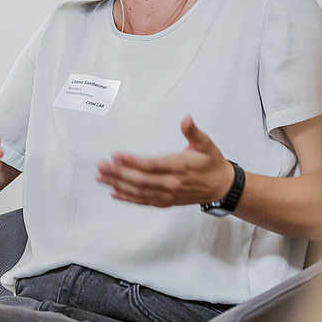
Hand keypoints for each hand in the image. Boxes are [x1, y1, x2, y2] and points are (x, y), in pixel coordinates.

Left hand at [96, 116, 233, 207]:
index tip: (115, 155)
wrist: (221, 186)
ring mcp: (168, 195)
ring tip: (101, 178)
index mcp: (180, 166)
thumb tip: (186, 119)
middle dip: (118, 174)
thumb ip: (193, 131)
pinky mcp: (166, 202)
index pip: (151, 165)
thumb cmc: (211, 162)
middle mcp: (172, 183)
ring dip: (118, 185)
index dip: (131, 161)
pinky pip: (144, 201)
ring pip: (139, 192)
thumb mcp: (206, 143)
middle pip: (140, 180)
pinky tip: (114, 193)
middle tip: (100, 166)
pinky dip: (128, 198)